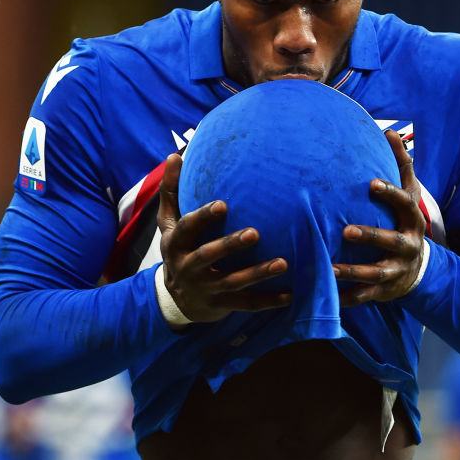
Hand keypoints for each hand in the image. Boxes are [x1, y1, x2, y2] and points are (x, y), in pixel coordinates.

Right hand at [156, 153, 290, 322]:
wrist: (176, 299)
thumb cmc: (179, 248)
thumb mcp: (168, 223)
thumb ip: (172, 190)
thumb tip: (174, 154)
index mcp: (175, 243)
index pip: (186, 228)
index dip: (203, 217)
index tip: (223, 204)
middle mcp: (187, 267)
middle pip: (208, 256)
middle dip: (230, 245)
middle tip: (256, 233)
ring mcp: (205, 289)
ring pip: (233, 283)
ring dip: (258, 273)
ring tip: (283, 263)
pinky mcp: (221, 305)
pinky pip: (247, 304)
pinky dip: (269, 301)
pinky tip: (291, 294)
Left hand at [334, 130, 426, 305]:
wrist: (417, 267)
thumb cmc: (404, 221)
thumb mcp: (408, 194)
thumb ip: (401, 165)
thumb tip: (390, 131)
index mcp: (413, 219)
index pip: (404, 204)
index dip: (390, 194)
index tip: (371, 184)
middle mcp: (408, 246)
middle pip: (391, 241)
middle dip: (370, 236)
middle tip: (345, 231)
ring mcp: (397, 270)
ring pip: (376, 273)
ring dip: (353, 272)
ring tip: (329, 268)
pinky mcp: (385, 291)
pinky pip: (366, 296)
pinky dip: (348, 297)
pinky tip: (328, 297)